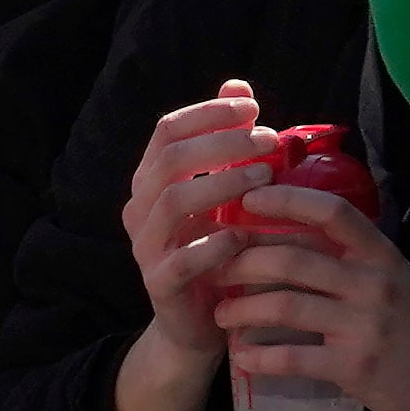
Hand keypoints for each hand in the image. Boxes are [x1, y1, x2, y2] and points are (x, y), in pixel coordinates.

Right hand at [121, 83, 268, 359]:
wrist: (197, 325)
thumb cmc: (214, 250)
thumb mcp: (221, 193)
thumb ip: (225, 143)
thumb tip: (240, 85)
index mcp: (150, 181)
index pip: (167, 130)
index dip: (208, 113)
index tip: (252, 107)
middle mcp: (140, 208)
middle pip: (170, 159)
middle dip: (221, 143)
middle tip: (269, 140)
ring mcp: (146, 247)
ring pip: (173, 201)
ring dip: (223, 183)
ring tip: (266, 176)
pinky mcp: (160, 285)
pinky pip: (182, 260)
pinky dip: (214, 244)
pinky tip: (244, 234)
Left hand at [214, 185, 409, 410]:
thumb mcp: (392, 273)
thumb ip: (349, 252)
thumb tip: (286, 227)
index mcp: (379, 253)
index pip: (331, 211)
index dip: (286, 200)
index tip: (247, 200)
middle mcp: (371, 283)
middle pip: (292, 261)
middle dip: (244, 262)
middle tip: (216, 267)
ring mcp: (363, 326)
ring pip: (285, 307)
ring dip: (242, 309)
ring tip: (221, 312)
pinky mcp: (355, 367)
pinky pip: (294, 357)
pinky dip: (260, 356)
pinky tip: (242, 356)